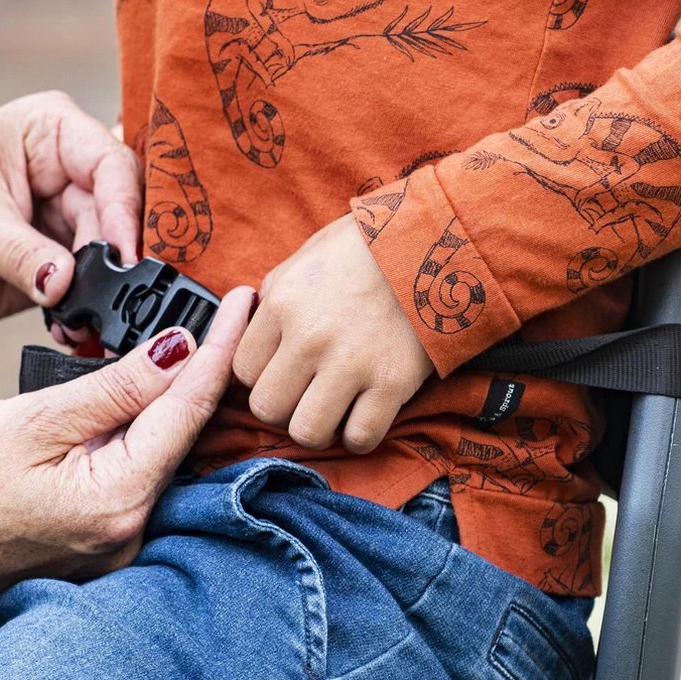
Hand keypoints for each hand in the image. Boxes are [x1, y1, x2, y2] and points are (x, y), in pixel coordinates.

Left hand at [0, 92, 141, 325]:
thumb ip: (22, 254)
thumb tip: (67, 282)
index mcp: (52, 134)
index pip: (113, 167)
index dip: (125, 213)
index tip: (125, 258)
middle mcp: (68, 175)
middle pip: (122, 217)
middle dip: (119, 262)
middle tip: (112, 302)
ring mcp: (64, 224)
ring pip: (112, 259)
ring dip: (105, 295)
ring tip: (83, 323)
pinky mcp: (56, 268)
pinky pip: (89, 292)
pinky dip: (86, 314)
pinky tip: (72, 330)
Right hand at [0, 287, 255, 606]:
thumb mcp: (34, 420)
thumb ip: (114, 388)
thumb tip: (179, 351)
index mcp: (117, 502)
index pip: (187, 412)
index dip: (218, 351)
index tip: (246, 303)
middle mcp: (128, 532)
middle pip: (181, 436)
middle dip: (199, 372)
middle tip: (220, 312)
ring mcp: (114, 542)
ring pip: (160, 454)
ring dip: (169, 401)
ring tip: (183, 342)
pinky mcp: (98, 540)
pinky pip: (135, 474)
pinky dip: (140, 433)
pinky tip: (140, 398)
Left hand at [233, 214, 434, 455]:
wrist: (438, 240)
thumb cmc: (368, 247)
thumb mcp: (306, 258)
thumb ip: (275, 296)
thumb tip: (254, 327)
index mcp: (282, 304)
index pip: (242, 371)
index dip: (261, 376)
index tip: (283, 369)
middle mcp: (310, 338)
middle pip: (267, 408)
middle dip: (284, 408)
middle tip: (305, 394)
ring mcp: (351, 363)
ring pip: (307, 433)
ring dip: (319, 428)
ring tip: (333, 410)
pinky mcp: (392, 384)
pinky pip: (360, 438)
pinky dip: (360, 435)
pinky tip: (364, 414)